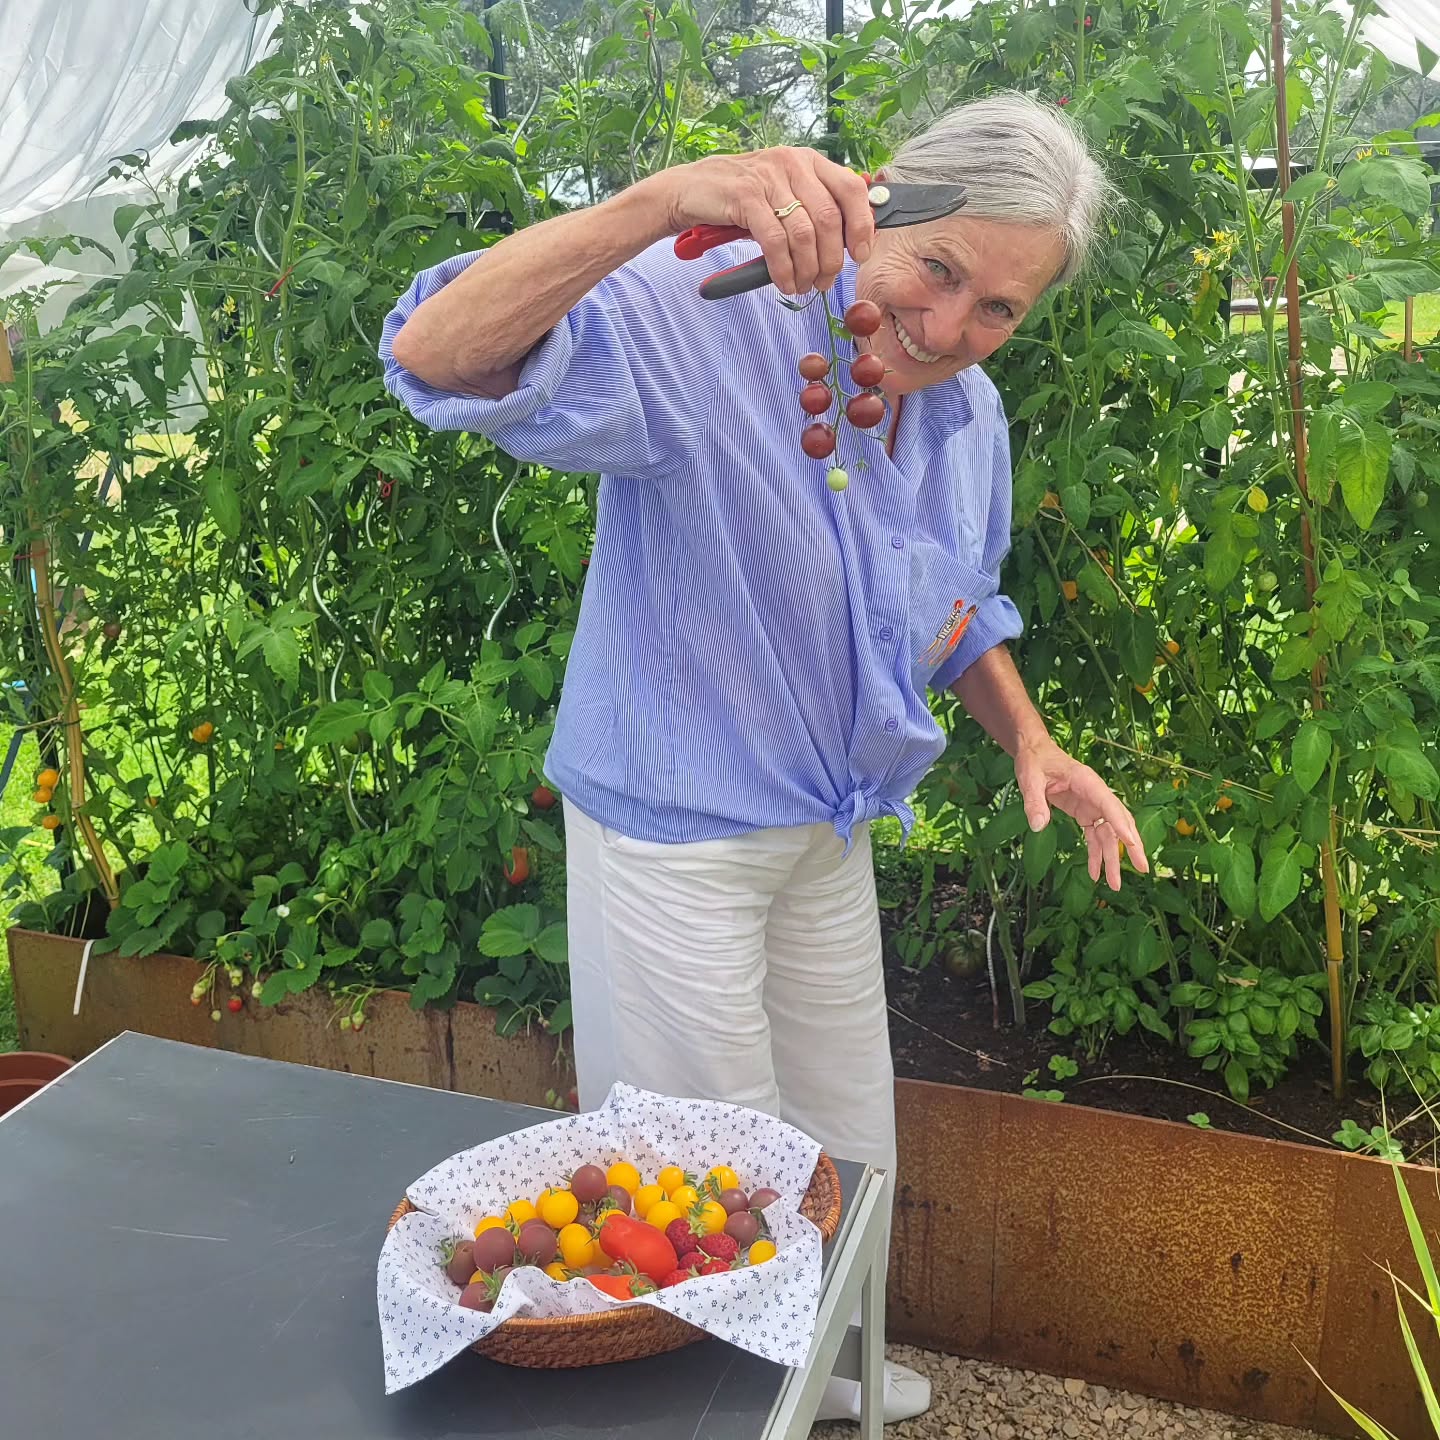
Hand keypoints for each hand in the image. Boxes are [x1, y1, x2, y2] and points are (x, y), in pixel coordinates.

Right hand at [651, 146, 876, 295]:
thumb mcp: (783, 193)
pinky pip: (775, 242)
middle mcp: (791, 163)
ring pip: (804, 234)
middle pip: (828, 218)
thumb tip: (849, 240)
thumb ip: (812, 206)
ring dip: (807, 269)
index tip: (860, 254)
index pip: (851, 189)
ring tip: (802, 286)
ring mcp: (768, 179)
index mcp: (808, 160)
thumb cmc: (739, 198)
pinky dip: (784, 269)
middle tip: (823, 282)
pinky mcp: (745, 198)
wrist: (689, 191)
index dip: (861, 225)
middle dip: (831, 259)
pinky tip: (785, 282)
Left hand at [1014, 738, 1149, 890]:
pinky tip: (1095, 874)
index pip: (1109, 804)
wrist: (1034, 753)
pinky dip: (1096, 854)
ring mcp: (1092, 805)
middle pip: (1119, 822)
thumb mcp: (1029, 778)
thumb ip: (1034, 801)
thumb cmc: (1034, 761)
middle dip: (1131, 846)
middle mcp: (1096, 794)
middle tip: (1142, 869)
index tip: (1131, 843)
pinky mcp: (1084, 813)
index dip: (1120, 824)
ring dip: (1112, 858)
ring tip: (1114, 885)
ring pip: (1109, 834)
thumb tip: (1038, 826)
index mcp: (1087, 782)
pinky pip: (1095, 836)